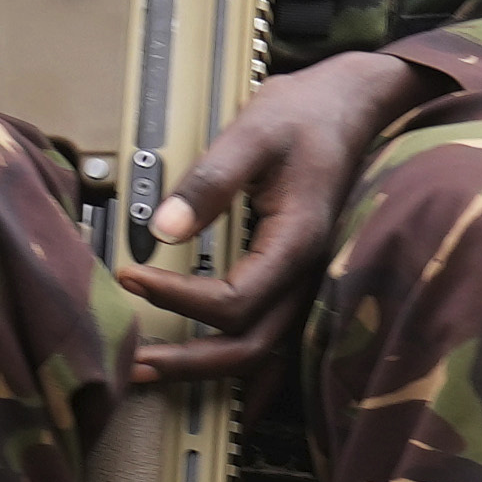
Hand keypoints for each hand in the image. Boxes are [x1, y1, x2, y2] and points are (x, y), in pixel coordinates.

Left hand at [117, 50, 443, 385]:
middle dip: (189, 363)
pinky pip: (274, 340)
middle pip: (250, 348)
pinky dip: (239, 364)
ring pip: (262, 352)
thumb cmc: (305, 114)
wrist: (351, 106)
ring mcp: (308, 284)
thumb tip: (161, 229)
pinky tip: (209, 375)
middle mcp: (308, 276)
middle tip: (133, 363)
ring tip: (153, 371)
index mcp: (297, 243)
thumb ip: (209, 181)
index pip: (233, 300)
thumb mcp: (254, 132)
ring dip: (207, 369)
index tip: (130, 276)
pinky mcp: (299, 280)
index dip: (177, 299)